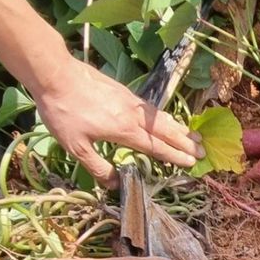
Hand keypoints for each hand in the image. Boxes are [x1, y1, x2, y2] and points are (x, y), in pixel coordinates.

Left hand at [31, 55, 202, 185]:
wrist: (56, 74)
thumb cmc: (64, 112)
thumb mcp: (75, 146)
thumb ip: (97, 167)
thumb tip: (115, 185)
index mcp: (125, 130)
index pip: (156, 147)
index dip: (174, 156)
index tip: (192, 163)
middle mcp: (134, 115)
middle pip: (166, 131)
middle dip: (185, 142)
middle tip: (203, 150)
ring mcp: (131, 101)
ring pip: (161, 117)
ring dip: (179, 128)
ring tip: (193, 135)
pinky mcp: (124, 91)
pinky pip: (152, 108)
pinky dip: (164, 116)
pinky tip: (166, 119)